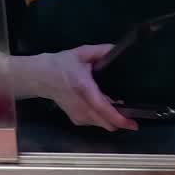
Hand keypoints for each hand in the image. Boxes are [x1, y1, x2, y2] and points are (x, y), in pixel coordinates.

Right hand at [12, 44, 137, 131]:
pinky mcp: (76, 120)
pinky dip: (104, 118)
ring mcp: (78, 115)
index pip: (103, 108)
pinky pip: (96, 123)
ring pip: (102, 125)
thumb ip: (101, 51)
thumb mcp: (81, 53)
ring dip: (113, 119)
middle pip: (106, 123)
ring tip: (119, 107)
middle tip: (133, 114)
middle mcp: (81, 106)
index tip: (133, 123)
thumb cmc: (61, 65)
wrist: (41, 77)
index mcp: (84, 88)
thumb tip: (117, 49)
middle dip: (122, 122)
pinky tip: (105, 107)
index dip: (119, 118)